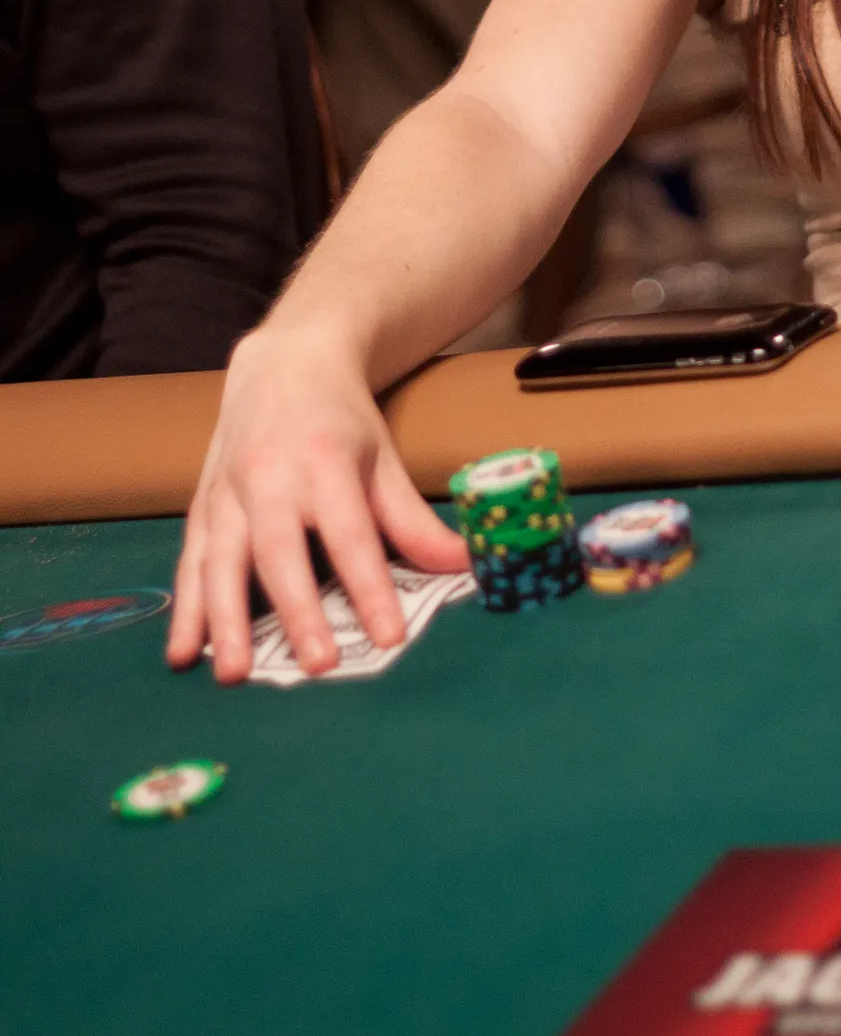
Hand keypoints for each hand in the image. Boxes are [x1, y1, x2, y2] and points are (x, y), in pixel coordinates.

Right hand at [166, 327, 468, 683]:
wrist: (284, 361)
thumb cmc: (342, 417)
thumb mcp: (384, 458)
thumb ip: (414, 520)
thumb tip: (463, 567)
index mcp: (325, 459)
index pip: (351, 533)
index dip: (370, 586)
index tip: (389, 635)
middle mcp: (269, 474)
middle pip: (280, 550)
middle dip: (297, 610)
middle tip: (317, 666)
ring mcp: (228, 490)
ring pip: (221, 560)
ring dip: (225, 621)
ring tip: (235, 674)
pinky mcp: (201, 504)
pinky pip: (189, 561)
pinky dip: (185, 609)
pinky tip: (181, 654)